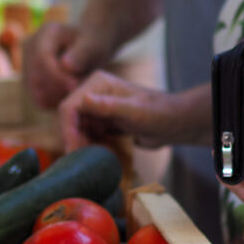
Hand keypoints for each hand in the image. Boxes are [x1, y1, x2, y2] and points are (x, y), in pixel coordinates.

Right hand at [24, 22, 103, 109]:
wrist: (88, 47)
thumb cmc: (93, 44)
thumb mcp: (93, 45)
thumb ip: (82, 54)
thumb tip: (65, 65)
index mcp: (46, 32)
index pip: (42, 58)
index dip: (56, 76)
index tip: (75, 87)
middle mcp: (30, 46)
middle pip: (35, 76)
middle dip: (57, 90)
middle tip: (77, 95)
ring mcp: (25, 63)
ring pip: (34, 90)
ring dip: (55, 98)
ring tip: (75, 95)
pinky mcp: (28, 79)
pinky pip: (36, 98)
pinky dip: (52, 102)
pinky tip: (68, 98)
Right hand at [58, 70, 182, 151]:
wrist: (175, 123)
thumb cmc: (160, 114)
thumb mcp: (135, 111)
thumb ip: (110, 106)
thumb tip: (85, 100)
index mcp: (97, 84)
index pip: (69, 107)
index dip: (68, 129)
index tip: (72, 149)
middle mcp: (92, 94)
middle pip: (70, 120)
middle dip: (72, 139)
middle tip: (79, 159)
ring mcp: (96, 108)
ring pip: (76, 130)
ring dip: (79, 144)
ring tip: (88, 159)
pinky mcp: (101, 121)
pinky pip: (86, 135)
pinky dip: (88, 146)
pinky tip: (96, 154)